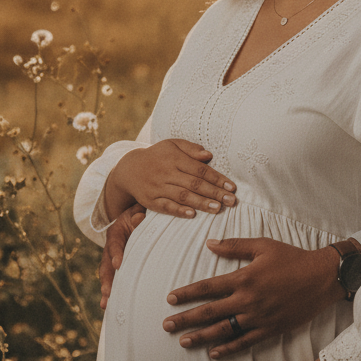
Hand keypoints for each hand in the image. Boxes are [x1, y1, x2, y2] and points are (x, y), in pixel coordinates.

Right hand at [98, 203, 145, 309]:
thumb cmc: (140, 214)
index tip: (118, 265)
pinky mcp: (117, 267)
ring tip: (105, 304)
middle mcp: (110, 247)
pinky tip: (109, 306)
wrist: (135, 216)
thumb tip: (138, 219)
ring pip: (107, 275)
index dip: (116, 254)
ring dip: (106, 289)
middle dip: (107, 279)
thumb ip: (138, 215)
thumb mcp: (138, 211)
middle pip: (106, 264)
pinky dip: (111, 292)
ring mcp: (111, 258)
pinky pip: (113, 279)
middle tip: (108, 292)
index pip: (115, 244)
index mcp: (115, 233)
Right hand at [104, 140, 236, 223]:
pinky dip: (179, 211)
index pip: (199, 169)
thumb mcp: (172, 145)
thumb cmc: (158, 156)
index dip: (217, 178)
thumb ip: (191, 149)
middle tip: (231, 201)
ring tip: (218, 208)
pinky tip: (193, 215)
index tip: (231, 187)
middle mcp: (166, 173)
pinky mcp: (150, 201)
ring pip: (182, 196)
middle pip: (194, 184)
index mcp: (174, 158)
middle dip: (214, 193)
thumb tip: (209, 155)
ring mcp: (158, 188)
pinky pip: (166, 207)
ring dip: (201, 203)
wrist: (129, 169)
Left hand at [162, 237, 345, 357]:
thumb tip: (209, 243)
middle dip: (186, 319)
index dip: (187, 294)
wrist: (323, 278)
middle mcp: (248, 300)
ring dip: (202, 337)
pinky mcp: (271, 329)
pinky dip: (229, 348)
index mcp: (244, 278)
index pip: (208, 288)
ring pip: (224, 330)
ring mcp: (259, 317)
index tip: (170, 300)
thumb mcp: (263, 245)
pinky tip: (214, 352)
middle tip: (166, 326)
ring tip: (184, 342)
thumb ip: (234, 246)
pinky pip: (245, 342)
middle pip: (210, 312)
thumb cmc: (293, 258)